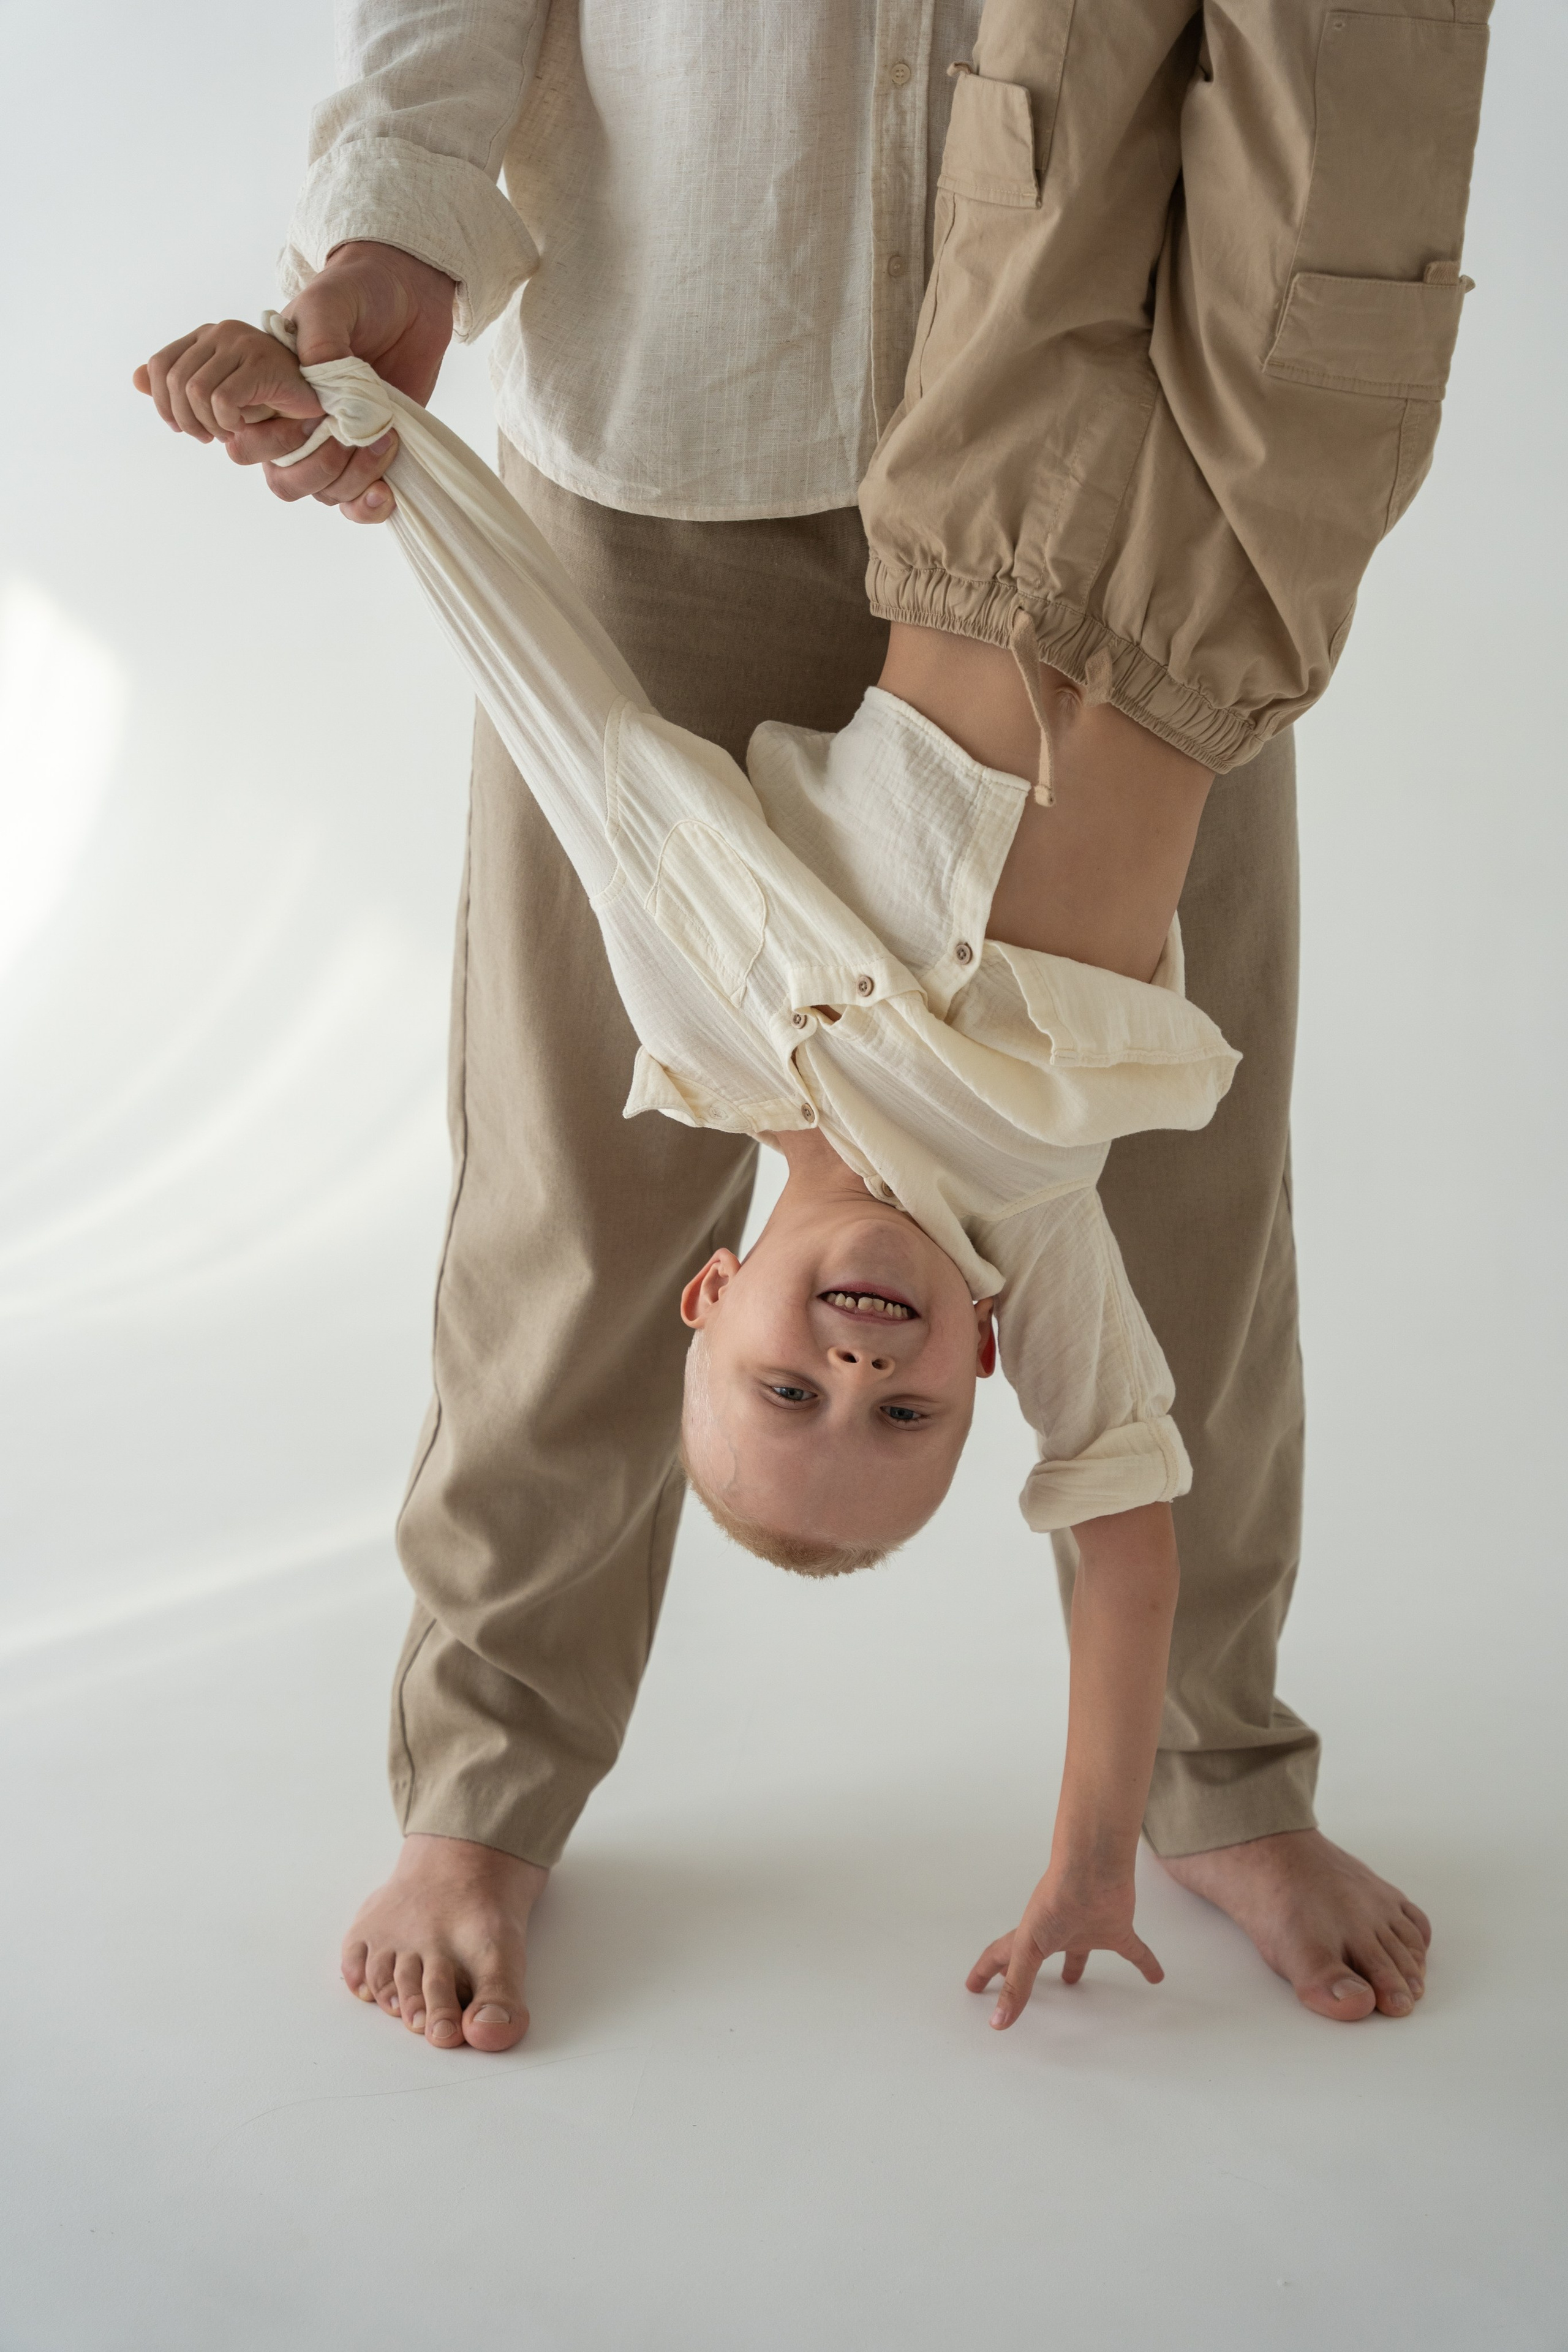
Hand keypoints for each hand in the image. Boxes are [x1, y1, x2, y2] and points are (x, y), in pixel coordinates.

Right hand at [133, 241, 454, 523]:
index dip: (257, 437)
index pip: (238, 435)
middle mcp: (293, 422)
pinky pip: (355, 505)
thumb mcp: (327, 305)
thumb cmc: (358, 293)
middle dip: (308, 464)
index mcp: (267, 388)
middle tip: (342, 428)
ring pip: (318, 493)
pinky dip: (367, 507)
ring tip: (381, 439)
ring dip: (348, 478)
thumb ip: (313, 341)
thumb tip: (316, 396)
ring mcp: (329, 443)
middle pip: (279, 477)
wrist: (410, 296)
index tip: (305, 412)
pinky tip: (384, 491)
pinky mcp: (365, 458)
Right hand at [968, 1864, 1163, 2028]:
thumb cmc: (1056, 1900)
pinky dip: (1146, 1964)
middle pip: (1036, 1957)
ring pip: (1080, 1952)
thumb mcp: (1029, 1948)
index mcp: (1031, 1937)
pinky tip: (1156, 1977)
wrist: (1093, 1870)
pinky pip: (1134, 1951)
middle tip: (1015, 1985)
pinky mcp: (1117, 1928)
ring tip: (1075, 1984)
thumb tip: (998, 2022)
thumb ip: (1017, 1985)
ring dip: (1077, 1966)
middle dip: (1024, 1971)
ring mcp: (1086, 1930)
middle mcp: (1057, 1933)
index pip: (1002, 1956)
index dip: (987, 1972)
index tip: (973, 1986)